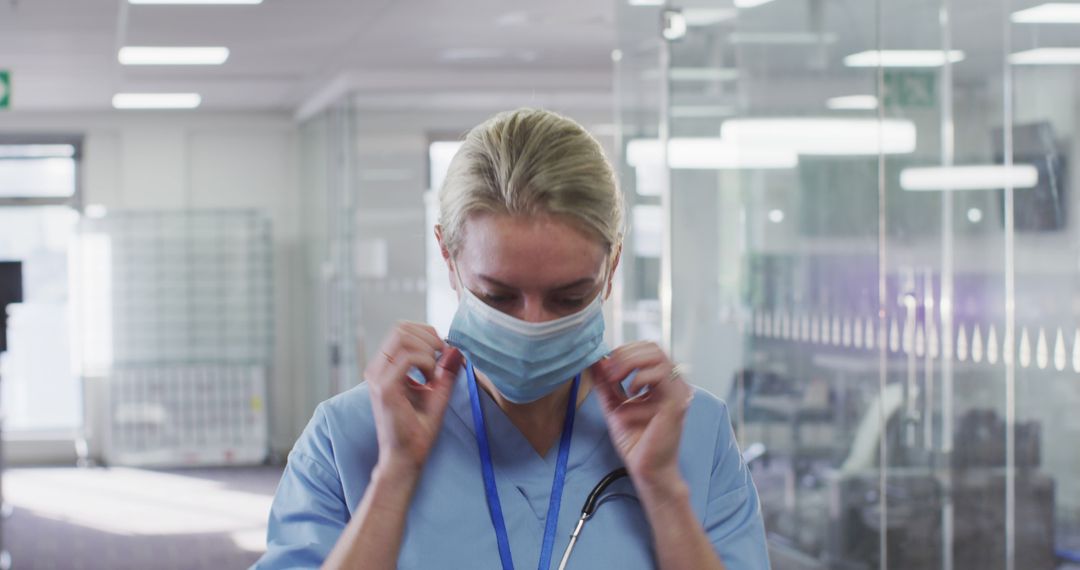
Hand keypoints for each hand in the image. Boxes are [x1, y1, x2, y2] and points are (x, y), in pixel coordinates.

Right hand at [365, 322, 462, 477]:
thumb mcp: (437, 393)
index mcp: (384, 368)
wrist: (407, 457)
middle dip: (429, 337)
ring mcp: (378, 377)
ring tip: (434, 371)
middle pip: (401, 328)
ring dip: (428, 349)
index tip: (443, 352)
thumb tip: (454, 349)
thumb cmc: (418, 429)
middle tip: (442, 358)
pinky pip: (408, 357)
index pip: (402, 330)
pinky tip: (430, 378)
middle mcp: (376, 369)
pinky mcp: (385, 388)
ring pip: (403, 337)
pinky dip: (426, 361)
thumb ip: (444, 371)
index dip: (427, 333)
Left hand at [591, 342, 692, 488]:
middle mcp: (675, 384)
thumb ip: (606, 383)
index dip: (624, 351)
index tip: (604, 366)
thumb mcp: (614, 405)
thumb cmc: (635, 440)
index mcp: (663, 382)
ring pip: (657, 357)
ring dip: (629, 364)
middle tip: (607, 372)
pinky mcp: (676, 403)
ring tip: (614, 380)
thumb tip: (595, 360)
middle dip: (624, 355)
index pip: (648, 349)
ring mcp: (679, 392)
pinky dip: (639, 380)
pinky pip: (659, 377)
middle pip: (653, 348)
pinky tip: (629, 395)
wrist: (646, 468)